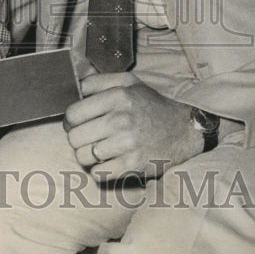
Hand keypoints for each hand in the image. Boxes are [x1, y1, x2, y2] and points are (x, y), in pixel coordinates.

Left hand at [63, 73, 199, 180]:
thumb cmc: (151, 106)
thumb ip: (99, 80)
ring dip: (87, 155)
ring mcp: (127, 144)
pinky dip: (99, 170)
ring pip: (83, 156)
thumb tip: (76, 83)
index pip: (73, 113)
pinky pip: (98, 173)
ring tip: (99, 149)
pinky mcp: (133, 166)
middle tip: (88, 137)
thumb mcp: (129, 83)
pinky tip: (109, 161)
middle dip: (78, 138)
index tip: (78, 122)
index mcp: (118, 96)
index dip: (71, 120)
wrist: (184, 130)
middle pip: (74, 137)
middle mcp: (121, 119)